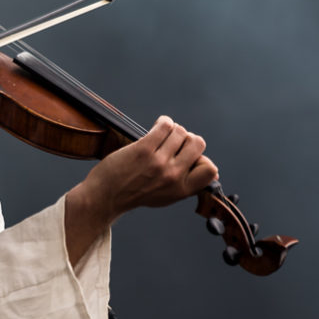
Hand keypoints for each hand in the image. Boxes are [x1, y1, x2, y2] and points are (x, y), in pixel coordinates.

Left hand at [64, 116, 218, 263]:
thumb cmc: (135, 193)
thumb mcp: (167, 197)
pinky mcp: (144, 150)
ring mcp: (159, 162)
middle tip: (174, 142)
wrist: (106, 196)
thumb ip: (186, 184)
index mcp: (182, 190)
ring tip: (163, 133)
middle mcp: (173, 176)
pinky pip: (164, 126)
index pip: (210, 169)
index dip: (203, 159)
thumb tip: (211, 172)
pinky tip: (158, 125)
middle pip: (198, 143)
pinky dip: (164, 121)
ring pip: (180, 132)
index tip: (189, 156)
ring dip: (173, 128)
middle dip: (188, 138)